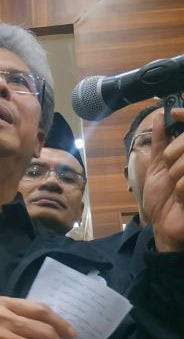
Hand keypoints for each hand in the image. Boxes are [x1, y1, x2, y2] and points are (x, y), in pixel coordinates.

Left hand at [142, 109, 183, 251]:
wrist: (165, 226)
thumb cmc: (163, 198)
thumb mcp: (158, 167)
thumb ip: (161, 143)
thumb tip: (160, 118)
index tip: (173, 112)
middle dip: (172, 156)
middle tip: (170, 173)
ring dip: (176, 176)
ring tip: (177, 190)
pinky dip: (181, 190)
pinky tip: (182, 199)